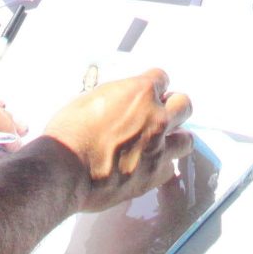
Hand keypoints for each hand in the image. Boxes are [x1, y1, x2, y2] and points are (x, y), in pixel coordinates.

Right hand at [39, 70, 193, 212]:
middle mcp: (156, 117)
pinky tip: (147, 167)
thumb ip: (114, 99)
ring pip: (186, 139)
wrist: (66, 169)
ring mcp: (158, 148)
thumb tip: (119, 104)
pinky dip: (160, 166)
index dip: (153, 86)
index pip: (161, 78)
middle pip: (183, 105)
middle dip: (172, 108)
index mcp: (140, 93)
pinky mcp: (154, 175)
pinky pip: (169, 168)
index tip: (147, 93)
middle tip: (159, 115)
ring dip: (174, 138)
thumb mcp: (89, 100)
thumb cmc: (70, 132)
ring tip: (160, 143)